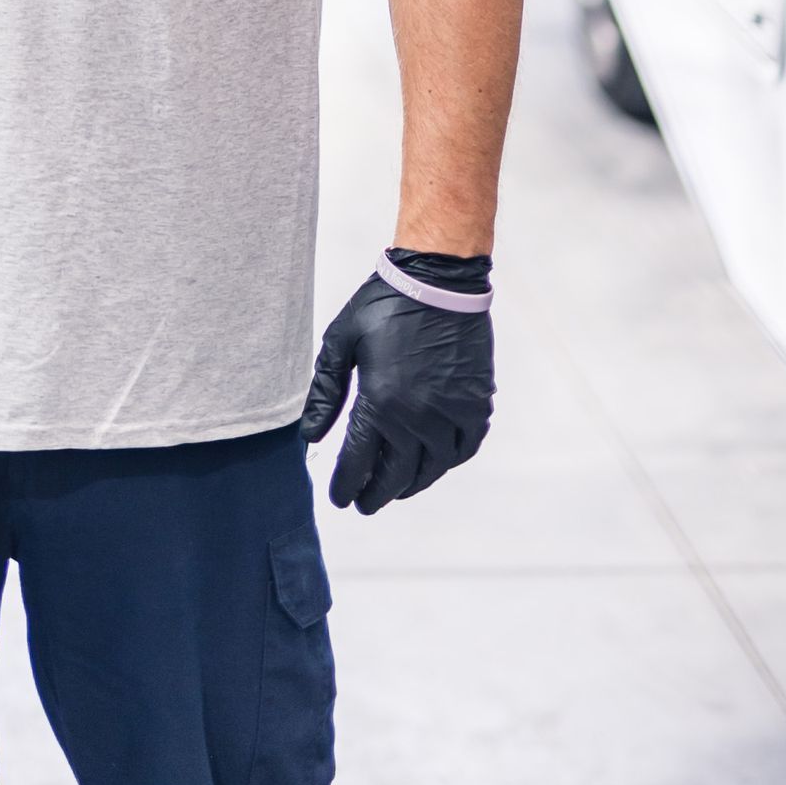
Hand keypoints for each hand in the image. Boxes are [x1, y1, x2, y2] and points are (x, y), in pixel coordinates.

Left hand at [299, 257, 493, 513]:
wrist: (439, 281)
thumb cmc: (384, 305)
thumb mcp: (341, 342)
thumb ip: (325, 392)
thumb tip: (310, 437)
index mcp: (381, 401)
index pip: (360, 462)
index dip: (347, 485)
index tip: (341, 499)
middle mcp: (419, 416)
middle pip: (396, 474)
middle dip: (377, 493)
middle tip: (364, 503)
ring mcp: (452, 413)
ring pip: (432, 468)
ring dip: (412, 484)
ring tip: (396, 488)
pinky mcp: (476, 403)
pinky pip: (464, 448)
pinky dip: (448, 461)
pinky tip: (435, 461)